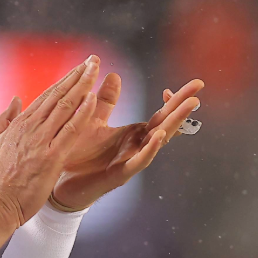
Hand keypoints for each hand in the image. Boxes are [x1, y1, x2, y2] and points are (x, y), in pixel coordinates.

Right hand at [0, 56, 101, 253]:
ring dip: (83, 85)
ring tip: (95, 69)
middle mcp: (31, 127)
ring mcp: (41, 140)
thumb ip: (5, 119)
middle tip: (92, 60)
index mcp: (20, 124)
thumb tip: (15, 99)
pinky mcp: (51, 156)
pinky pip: (71, 130)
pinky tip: (92, 98)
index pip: (47, 96)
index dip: (64, 80)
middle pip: (58, 95)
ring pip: (66, 106)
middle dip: (77, 75)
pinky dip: (82, 112)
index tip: (78, 69)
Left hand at [49, 76, 203, 210]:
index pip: (160, 114)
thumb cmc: (78, 154)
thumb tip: (115, 74)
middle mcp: (136, 146)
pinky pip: (139, 161)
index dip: (173, 99)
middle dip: (182, 105)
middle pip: (165, 123)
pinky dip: (150, 148)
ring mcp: (130, 161)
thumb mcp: (93, 121)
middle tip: (198, 87)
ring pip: (157, 141)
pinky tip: (160, 135)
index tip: (188, 85)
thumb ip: (106, 101)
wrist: (60, 183)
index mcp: (133, 134)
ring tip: (188, 106)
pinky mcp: (120, 174)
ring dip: (173, 123)